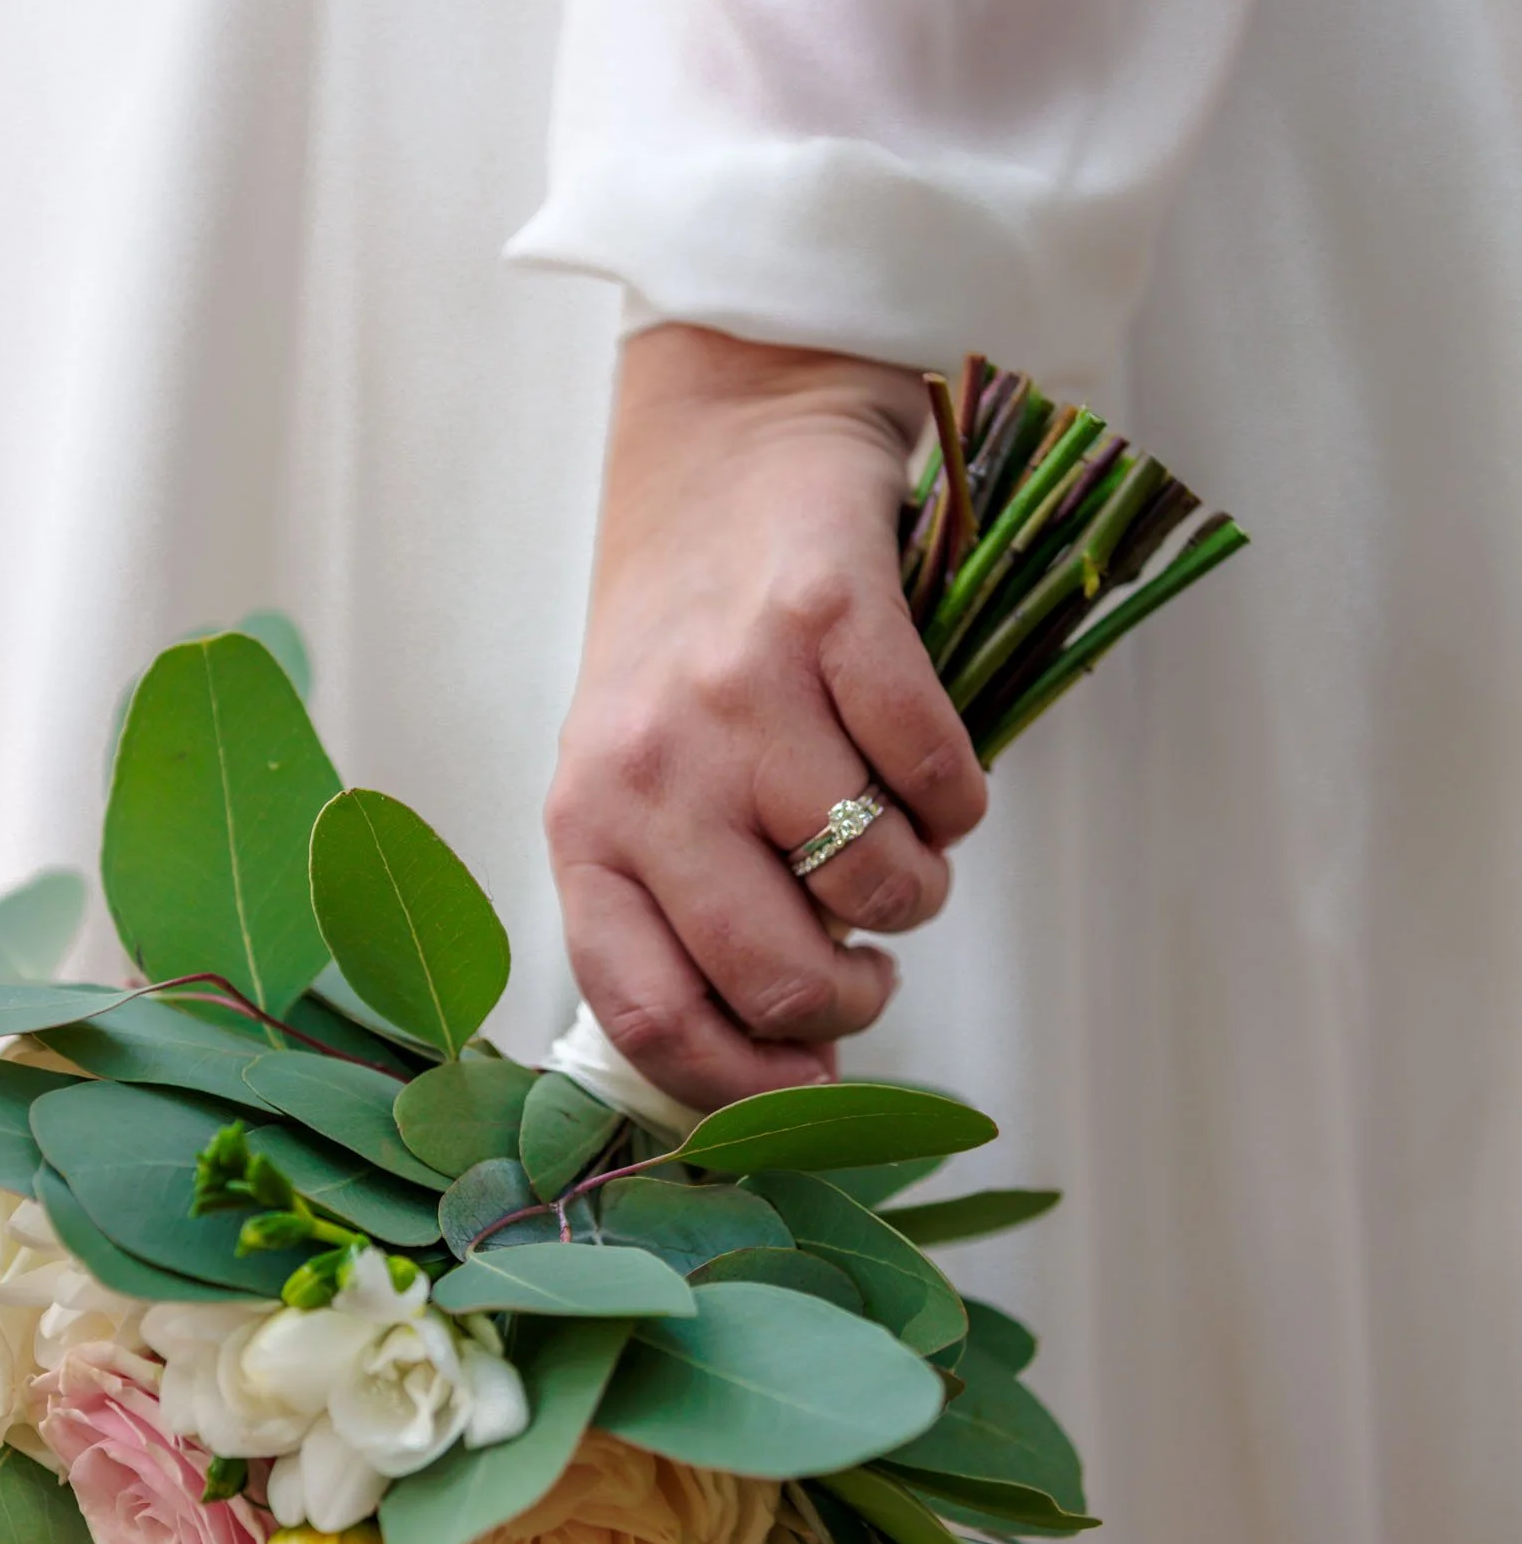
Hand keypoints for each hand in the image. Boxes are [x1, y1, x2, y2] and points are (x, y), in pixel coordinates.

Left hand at [547, 322, 987, 1110]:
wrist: (726, 453)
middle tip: (867, 957)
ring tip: (887, 829)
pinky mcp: (835, 619)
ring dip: (914, 885)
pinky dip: (958, 798)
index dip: (746, 1089)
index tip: (808, 1087)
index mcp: (585, 825)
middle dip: (855, 997)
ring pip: (880, 886)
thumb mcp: (637, 782)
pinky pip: (942, 781)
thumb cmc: (685, 649)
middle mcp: (650, 767)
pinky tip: (924, 764)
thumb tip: (783, 1076)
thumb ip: (680, 913)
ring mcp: (741, 693)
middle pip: (783, 978)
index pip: (650, 1016)